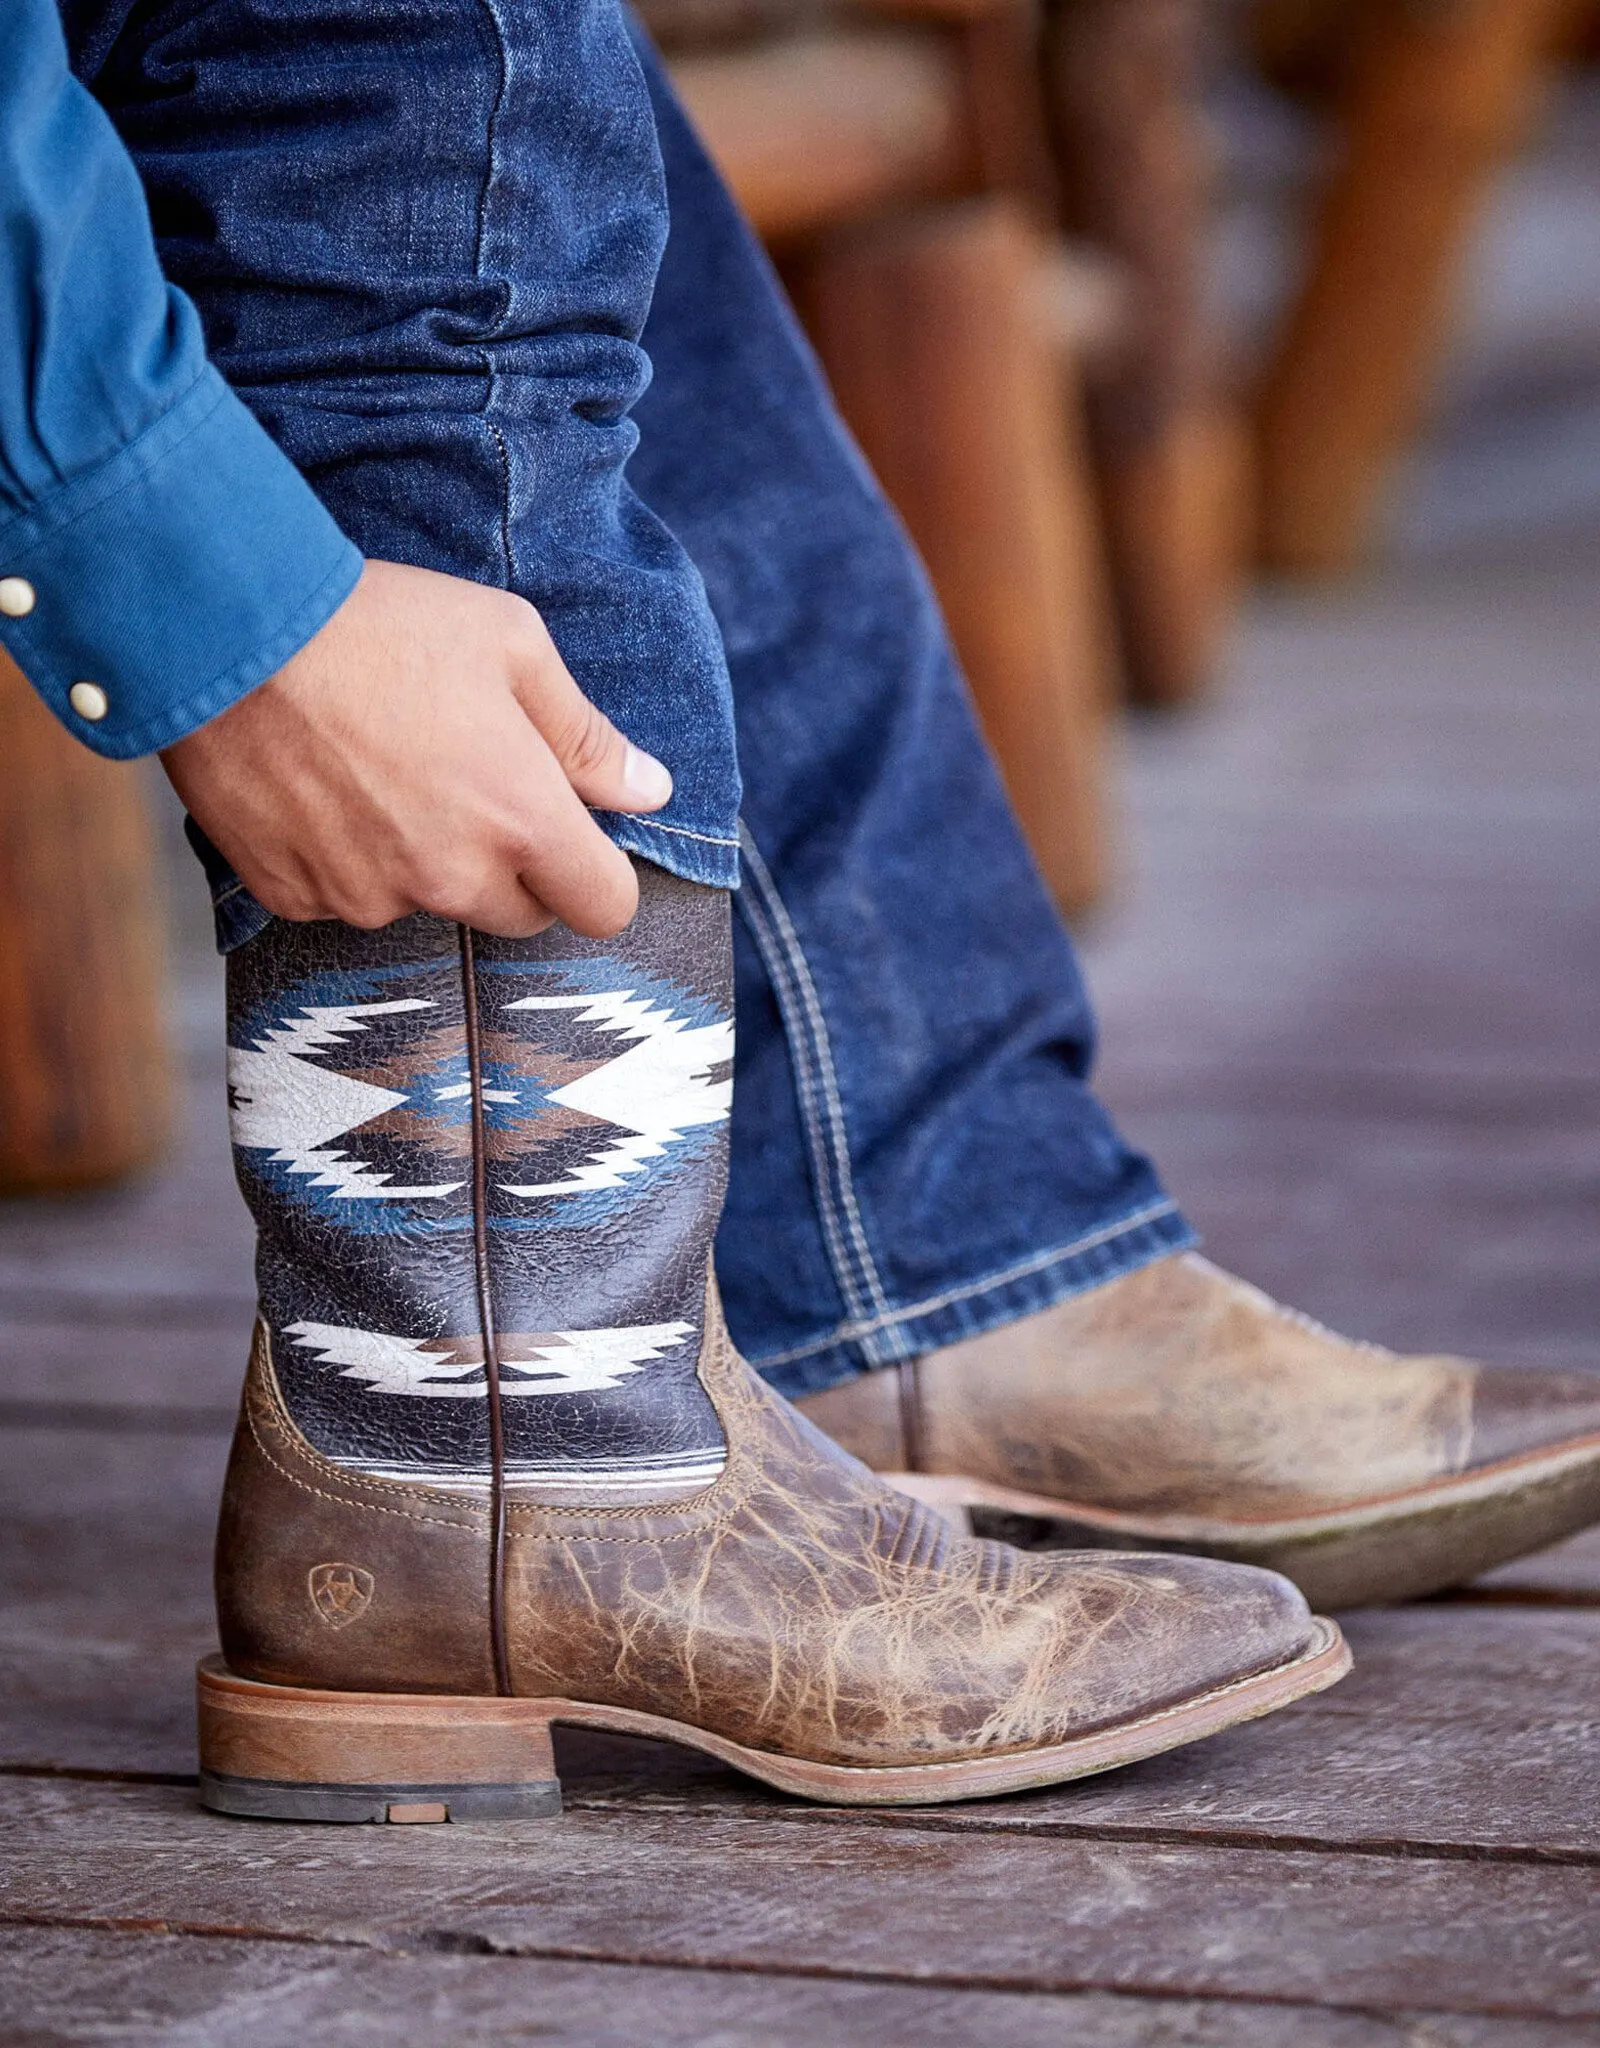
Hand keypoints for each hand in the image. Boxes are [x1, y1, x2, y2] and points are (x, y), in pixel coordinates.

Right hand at [161, 560, 670, 938]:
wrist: (226, 632)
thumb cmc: (380, 623)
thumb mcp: (511, 645)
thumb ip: (586, 734)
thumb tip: (649, 790)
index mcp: (522, 820)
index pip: (604, 908)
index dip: (597, 876)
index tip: (575, 841)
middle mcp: (451, 877)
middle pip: (519, 916)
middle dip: (514, 867)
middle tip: (471, 785)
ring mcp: (369, 896)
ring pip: (427, 904)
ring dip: (424, 861)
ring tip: (381, 768)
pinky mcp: (298, 898)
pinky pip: (347, 897)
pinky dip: (346, 859)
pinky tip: (323, 787)